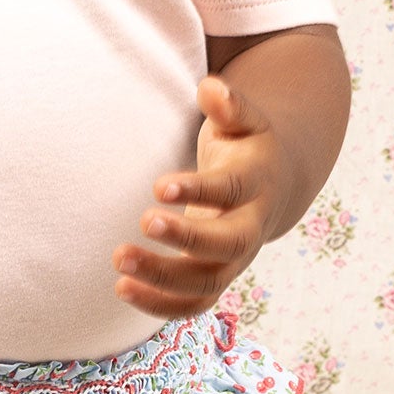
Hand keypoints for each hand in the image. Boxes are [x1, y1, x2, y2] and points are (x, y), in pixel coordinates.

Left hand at [111, 74, 285, 318]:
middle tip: (142, 222)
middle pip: (226, 245)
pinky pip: (193, 304)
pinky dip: (160, 304)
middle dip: (185, 239)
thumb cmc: (246, 146)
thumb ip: (230, 104)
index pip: (231, 190)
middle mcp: (251, 227)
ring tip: (118, 262)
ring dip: (162, 279)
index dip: (198, 190)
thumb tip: (210, 89)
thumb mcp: (245, 119)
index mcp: (257, 183)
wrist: (274, 185)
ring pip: (206, 283)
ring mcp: (235, 260)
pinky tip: (123, 288)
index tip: (158, 185)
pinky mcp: (217, 279)